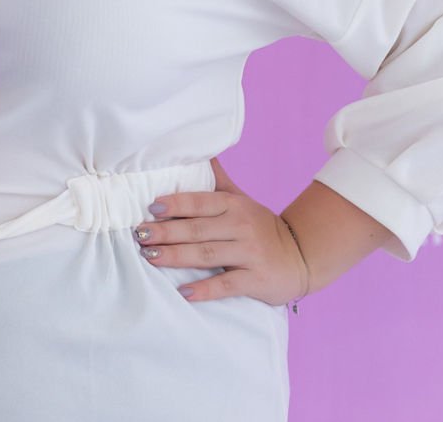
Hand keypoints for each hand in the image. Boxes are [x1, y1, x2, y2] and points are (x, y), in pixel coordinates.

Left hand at [132, 158, 309, 306]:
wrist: (303, 256)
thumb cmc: (261, 227)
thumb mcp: (241, 200)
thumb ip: (218, 179)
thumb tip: (200, 150)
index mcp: (234, 206)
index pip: (200, 202)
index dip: (175, 204)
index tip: (151, 208)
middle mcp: (241, 227)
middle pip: (197, 229)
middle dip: (166, 232)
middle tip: (139, 235)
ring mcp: (250, 254)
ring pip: (208, 255)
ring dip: (177, 256)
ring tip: (150, 257)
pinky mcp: (257, 280)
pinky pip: (227, 285)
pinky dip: (205, 289)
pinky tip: (184, 292)